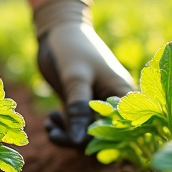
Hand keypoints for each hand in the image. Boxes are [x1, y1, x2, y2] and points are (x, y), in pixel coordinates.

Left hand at [34, 0, 134, 146]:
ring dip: (67, 135)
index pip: (121, 129)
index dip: (102, 141)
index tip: (76, 141)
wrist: (56, 30)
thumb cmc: (71, 48)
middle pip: (102, 136)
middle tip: (54, 133)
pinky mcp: (80, 105)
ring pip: (86, 134)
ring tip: (50, 124)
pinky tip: (50, 120)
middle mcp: (112, 103)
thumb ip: (78, 108)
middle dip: (78, 140)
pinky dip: (63, 128)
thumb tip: (80, 141)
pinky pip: (75, 127)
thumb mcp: (75, 77)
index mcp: (122, 94)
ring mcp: (95, 105)